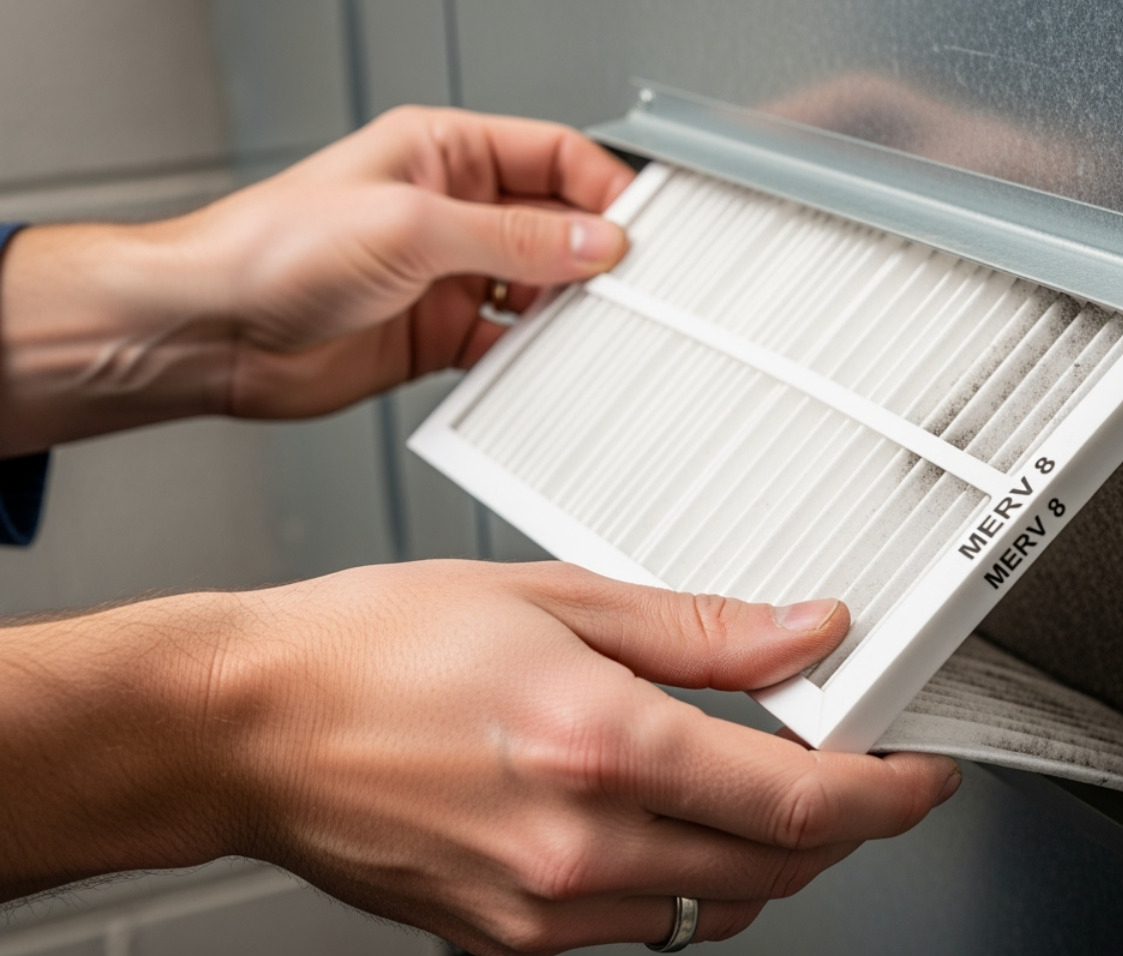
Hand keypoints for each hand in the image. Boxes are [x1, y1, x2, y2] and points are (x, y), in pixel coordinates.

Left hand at [0, 107, 634, 452]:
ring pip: (537, 287)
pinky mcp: (436, 334)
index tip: (640, 232)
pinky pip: (506, 343)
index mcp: (444, 152)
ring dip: (565, 310)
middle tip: (631, 289)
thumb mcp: (411, 227)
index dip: (603, 191)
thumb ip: (512, 237)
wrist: (211, 332)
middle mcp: (451, 210)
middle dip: (593, 256)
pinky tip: (542, 365)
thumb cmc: (273, 250)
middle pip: (553, 225)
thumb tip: (593, 242)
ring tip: (591, 329)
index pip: (553, 156)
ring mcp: (446, 274)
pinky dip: (530, 358)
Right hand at [0, 562, 957, 955]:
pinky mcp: (510, 932)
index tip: (923, 778)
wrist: (246, 727)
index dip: (888, 796)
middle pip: (778, 866)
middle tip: (855, 767)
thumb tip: (804, 632)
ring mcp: (544, 903)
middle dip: (842, 825)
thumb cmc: (370, 650)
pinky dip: (687, 882)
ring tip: (756, 785)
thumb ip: (700, 630)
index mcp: (602, 745)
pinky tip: (666, 823)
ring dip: (768, 856)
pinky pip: (643, 927)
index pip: (799, 800)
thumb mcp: (553, 599)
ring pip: (718, 907)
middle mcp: (581, 843)